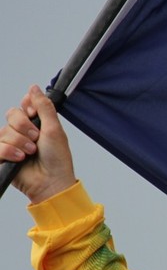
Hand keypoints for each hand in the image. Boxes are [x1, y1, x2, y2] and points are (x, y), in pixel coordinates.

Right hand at [1, 85, 76, 202]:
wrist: (51, 182)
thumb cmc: (57, 159)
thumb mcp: (54, 129)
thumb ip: (44, 107)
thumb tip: (34, 87)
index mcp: (37, 124)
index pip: (24, 105)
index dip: (28, 107)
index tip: (35, 114)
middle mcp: (23, 132)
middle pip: (12, 115)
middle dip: (24, 127)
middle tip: (36, 139)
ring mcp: (11, 144)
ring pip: (4, 131)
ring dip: (19, 142)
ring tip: (31, 153)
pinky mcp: (2, 156)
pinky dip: (9, 151)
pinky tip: (20, 158)